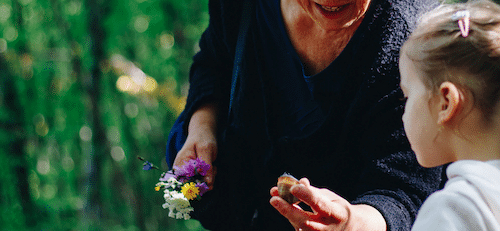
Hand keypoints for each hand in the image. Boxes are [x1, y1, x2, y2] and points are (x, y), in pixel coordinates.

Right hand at [173, 102, 217, 189]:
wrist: (201, 133)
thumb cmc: (202, 139)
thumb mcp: (206, 150)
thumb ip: (206, 167)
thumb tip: (208, 184)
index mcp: (180, 165)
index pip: (189, 184)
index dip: (202, 183)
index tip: (211, 175)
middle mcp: (179, 172)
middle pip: (195, 186)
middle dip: (208, 179)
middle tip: (212, 167)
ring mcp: (185, 175)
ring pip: (200, 185)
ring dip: (210, 177)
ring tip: (211, 165)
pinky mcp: (191, 175)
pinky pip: (202, 182)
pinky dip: (209, 176)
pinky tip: (210, 167)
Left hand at [270, 178, 386, 230]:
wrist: (351, 229)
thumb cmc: (336, 209)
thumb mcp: (330, 197)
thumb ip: (313, 192)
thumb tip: (298, 182)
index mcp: (337, 213)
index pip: (320, 204)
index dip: (306, 195)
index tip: (293, 187)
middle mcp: (329, 228)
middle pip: (306, 222)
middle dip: (288, 210)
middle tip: (274, 199)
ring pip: (300, 227)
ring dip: (286, 213)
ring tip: (276, 200)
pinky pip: (299, 230)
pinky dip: (291, 218)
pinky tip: (285, 207)